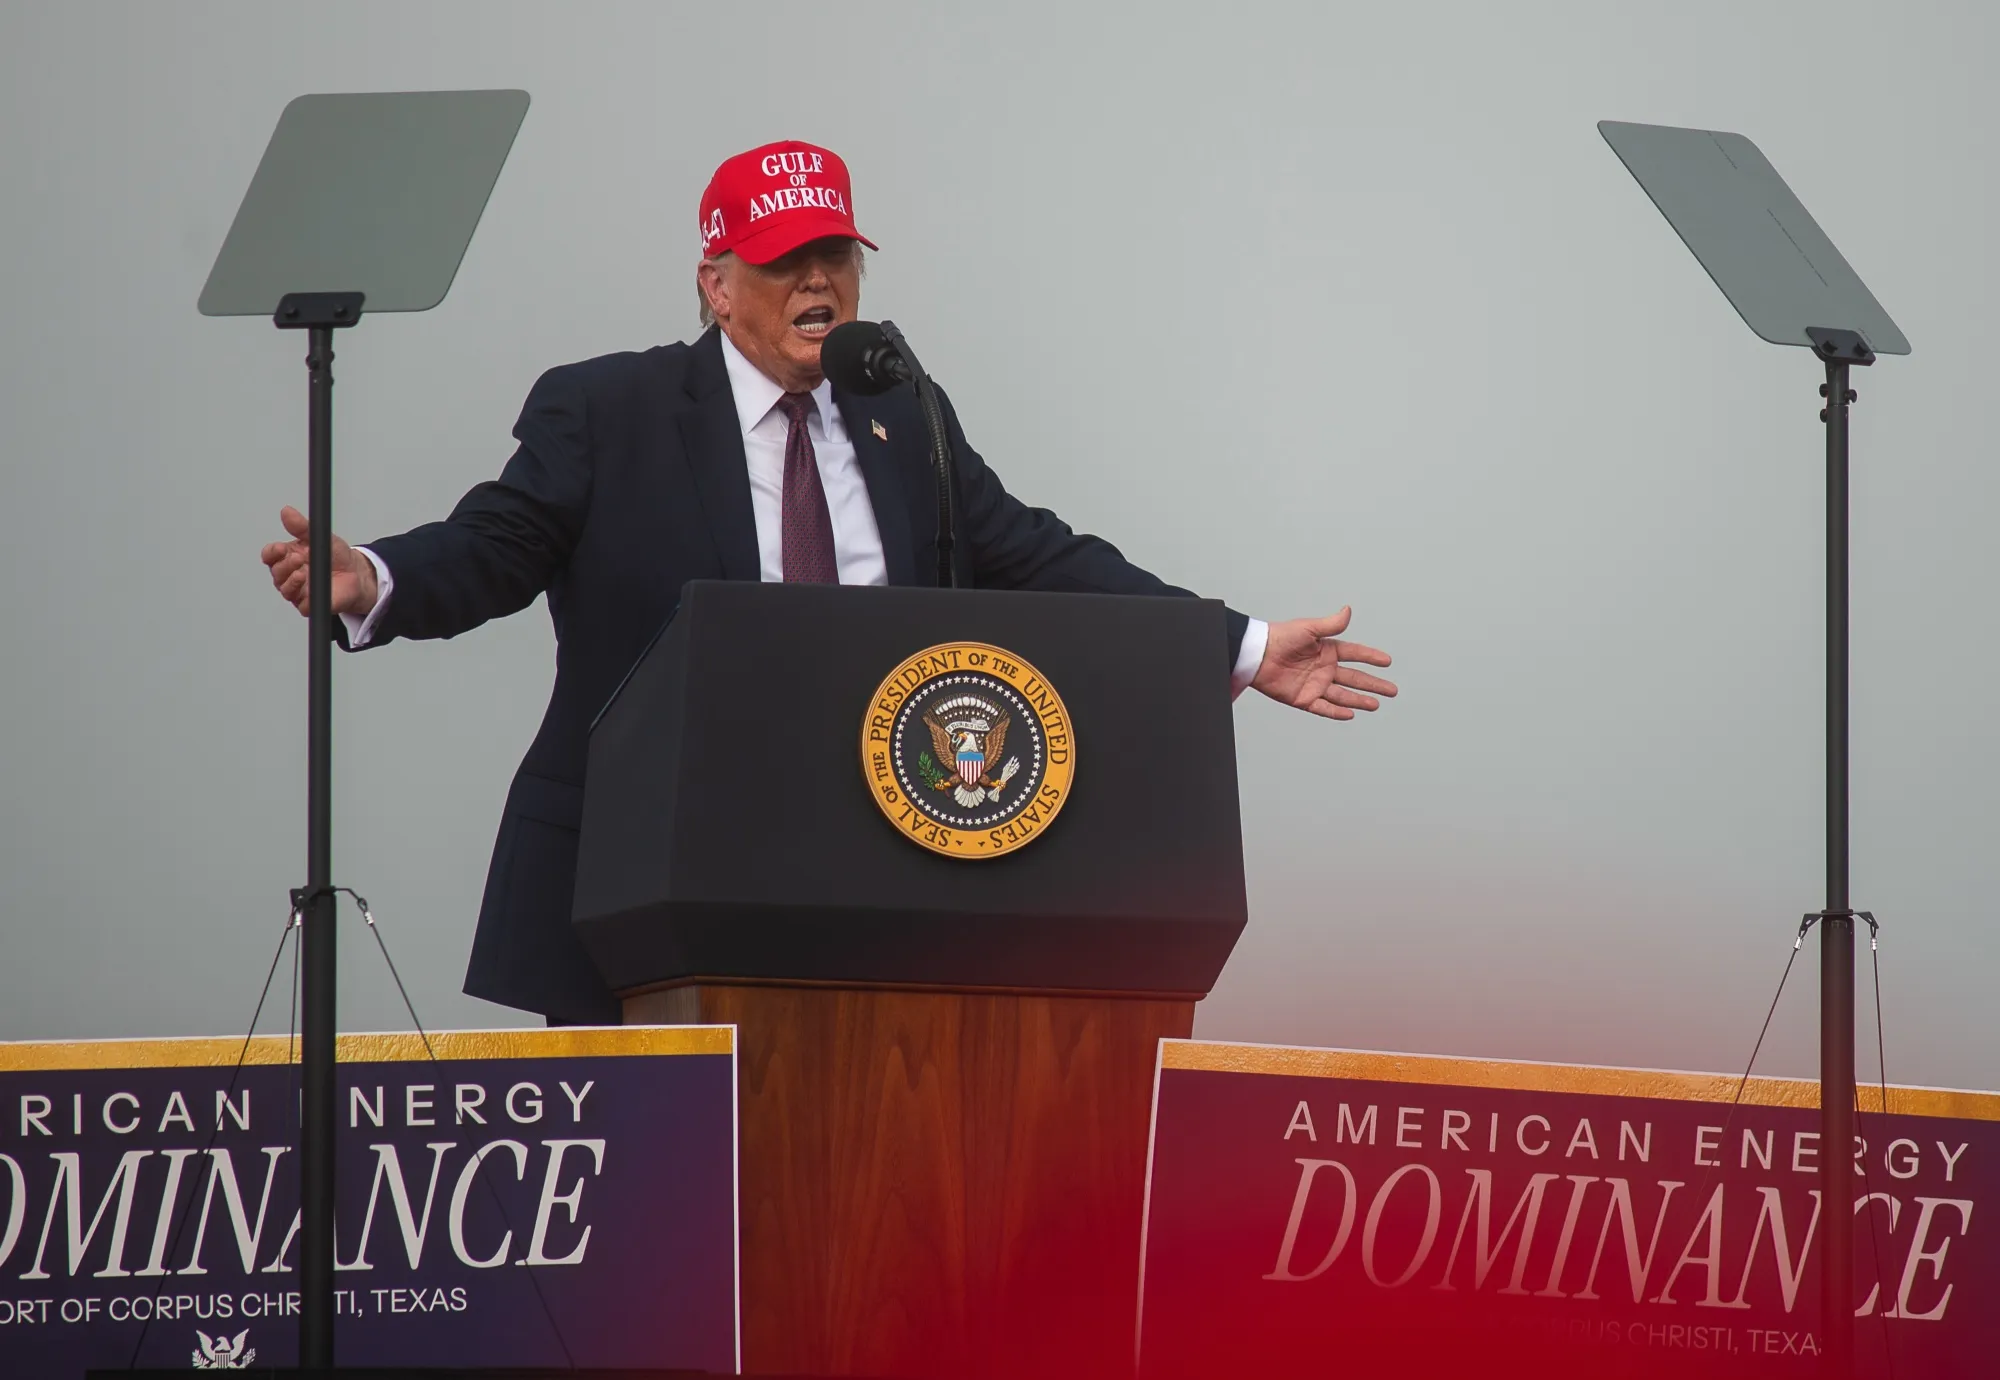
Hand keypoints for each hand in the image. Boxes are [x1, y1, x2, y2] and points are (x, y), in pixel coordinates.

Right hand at [260, 505, 377, 618]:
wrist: (357, 574)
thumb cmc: (336, 557)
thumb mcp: (320, 537)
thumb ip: (302, 526)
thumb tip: (287, 511)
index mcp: (288, 556)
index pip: (270, 555)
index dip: (272, 552)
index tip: (281, 548)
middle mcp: (290, 574)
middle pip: (276, 572)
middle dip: (285, 565)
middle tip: (298, 558)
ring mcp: (298, 590)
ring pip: (285, 589)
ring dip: (292, 581)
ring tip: (302, 572)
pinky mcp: (310, 604)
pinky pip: (302, 605)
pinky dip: (305, 598)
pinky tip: (310, 590)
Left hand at [1251, 608, 1396, 720]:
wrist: (1256, 655)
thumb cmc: (1279, 637)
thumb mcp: (1308, 629)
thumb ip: (1331, 624)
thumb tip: (1348, 610)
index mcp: (1327, 650)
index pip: (1355, 654)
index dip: (1371, 657)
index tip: (1387, 661)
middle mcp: (1324, 668)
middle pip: (1354, 678)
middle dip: (1373, 684)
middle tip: (1391, 690)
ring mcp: (1315, 684)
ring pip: (1343, 695)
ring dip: (1359, 699)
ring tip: (1376, 704)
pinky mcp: (1303, 699)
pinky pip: (1323, 708)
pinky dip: (1336, 712)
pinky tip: (1351, 714)